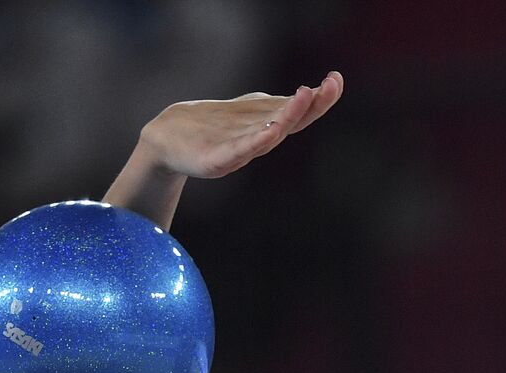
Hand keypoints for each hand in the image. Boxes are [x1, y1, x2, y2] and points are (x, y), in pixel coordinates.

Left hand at [140, 70, 343, 178]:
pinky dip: (257, 141)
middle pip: (291, 122)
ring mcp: (239, 149)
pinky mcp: (216, 159)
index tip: (336, 79)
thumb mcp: (247, 112)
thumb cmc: (211, 127)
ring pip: (269, 133)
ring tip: (305, 95)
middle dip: (312, 106)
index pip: (300, 112)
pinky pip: (240, 150)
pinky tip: (272, 130)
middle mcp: (259, 139)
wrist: (169, 140)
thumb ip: (273, 105)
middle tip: (330, 86)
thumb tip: (305, 94)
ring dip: (288, 117)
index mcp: (267, 126)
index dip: (321, 99)